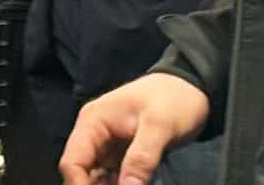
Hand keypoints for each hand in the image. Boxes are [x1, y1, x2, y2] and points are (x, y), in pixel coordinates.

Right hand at [60, 74, 210, 184]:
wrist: (191, 87)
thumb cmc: (174, 98)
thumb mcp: (160, 127)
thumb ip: (141, 159)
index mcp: (93, 121)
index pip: (72, 161)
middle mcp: (94, 133)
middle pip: (81, 172)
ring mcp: (106, 145)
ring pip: (95, 178)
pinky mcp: (120, 154)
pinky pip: (111, 177)